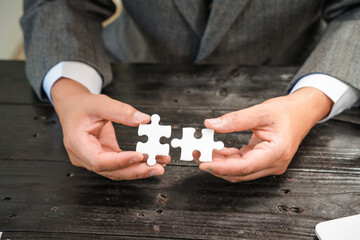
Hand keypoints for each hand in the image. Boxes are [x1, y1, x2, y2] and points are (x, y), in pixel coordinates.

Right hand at [52, 78, 169, 179]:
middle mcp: (84, 157)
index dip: (119, 161)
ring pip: (117, 171)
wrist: (74, 108)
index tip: (139, 156)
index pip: (98, 160)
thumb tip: (144, 119)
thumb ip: (121, 111)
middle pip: (111, 171)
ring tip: (160, 164)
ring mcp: (93, 160)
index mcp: (77, 144)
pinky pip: (121, 165)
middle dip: (136, 170)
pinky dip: (136, 163)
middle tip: (158, 167)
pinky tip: (152, 160)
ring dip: (140, 169)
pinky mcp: (104, 158)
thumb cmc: (82, 106)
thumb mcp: (100, 103)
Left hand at [199, 87, 332, 181]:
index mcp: (276, 153)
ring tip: (203, 151)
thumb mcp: (260, 112)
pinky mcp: (263, 161)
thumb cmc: (287, 112)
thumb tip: (212, 125)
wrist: (302, 112)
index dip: (221, 167)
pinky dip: (228, 159)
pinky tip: (215, 150)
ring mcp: (269, 164)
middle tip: (197, 154)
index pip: (244, 166)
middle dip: (216, 166)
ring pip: (239, 170)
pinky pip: (242, 164)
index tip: (203, 163)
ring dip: (220, 163)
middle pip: (239, 172)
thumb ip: (235, 120)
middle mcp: (273, 163)